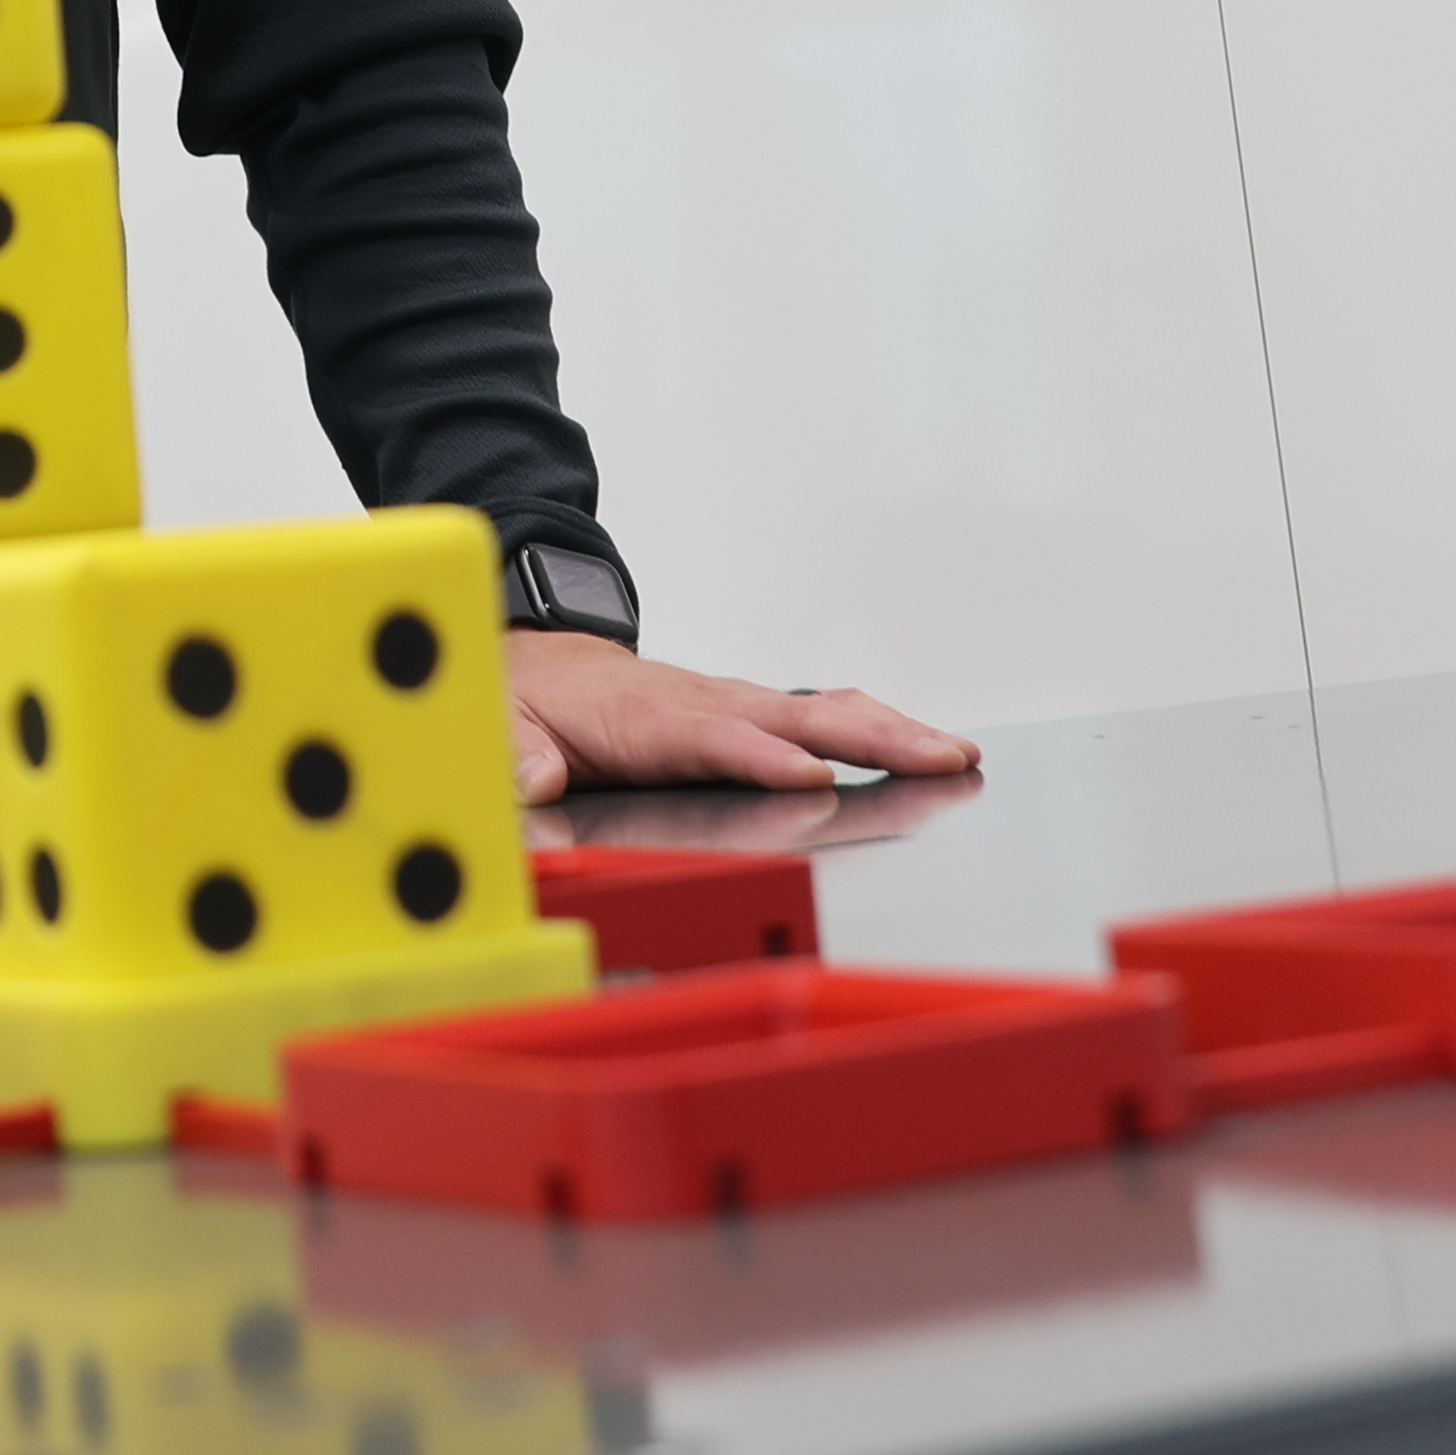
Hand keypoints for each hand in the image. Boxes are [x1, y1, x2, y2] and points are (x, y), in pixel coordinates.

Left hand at [504, 634, 980, 800]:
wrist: (540, 664)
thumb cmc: (526, 703)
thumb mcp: (501, 731)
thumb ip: (516, 763)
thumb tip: (528, 789)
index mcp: (641, 718)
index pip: (708, 737)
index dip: (758, 755)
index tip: (811, 775)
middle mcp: (699, 702)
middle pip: (789, 718)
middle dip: (863, 736)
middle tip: (935, 757)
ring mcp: (730, 704)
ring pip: (816, 712)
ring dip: (887, 731)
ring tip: (954, 754)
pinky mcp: (747, 714)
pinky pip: (816, 715)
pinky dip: (873, 726)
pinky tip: (922, 745)